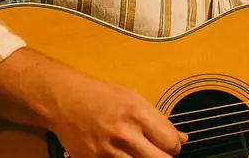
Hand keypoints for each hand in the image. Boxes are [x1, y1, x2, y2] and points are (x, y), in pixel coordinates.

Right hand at [50, 78, 187, 157]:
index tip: (173, 143)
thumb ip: (158, 120)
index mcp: (137, 114)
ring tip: (143, 152)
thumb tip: (181, 137)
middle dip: (166, 156)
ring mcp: (109, 152)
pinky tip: (126, 154)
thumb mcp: (134, 99)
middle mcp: (125, 134)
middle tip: (162, 151)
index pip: (170, 141)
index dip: (175, 144)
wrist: (66, 102)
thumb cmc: (101, 97)